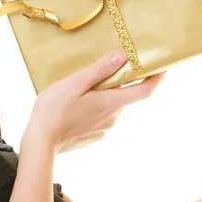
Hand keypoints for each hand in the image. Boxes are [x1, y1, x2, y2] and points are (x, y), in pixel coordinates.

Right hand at [22, 51, 165, 153]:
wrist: (39, 144)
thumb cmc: (54, 111)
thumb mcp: (75, 83)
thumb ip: (99, 71)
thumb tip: (121, 58)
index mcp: (112, 103)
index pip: (145, 91)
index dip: (156, 79)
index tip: (163, 67)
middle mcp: (113, 117)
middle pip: (124, 96)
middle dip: (118, 83)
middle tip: (103, 70)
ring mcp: (103, 129)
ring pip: (110, 107)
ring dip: (102, 97)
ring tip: (80, 90)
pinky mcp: (93, 136)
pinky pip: (99, 118)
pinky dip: (93, 109)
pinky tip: (74, 106)